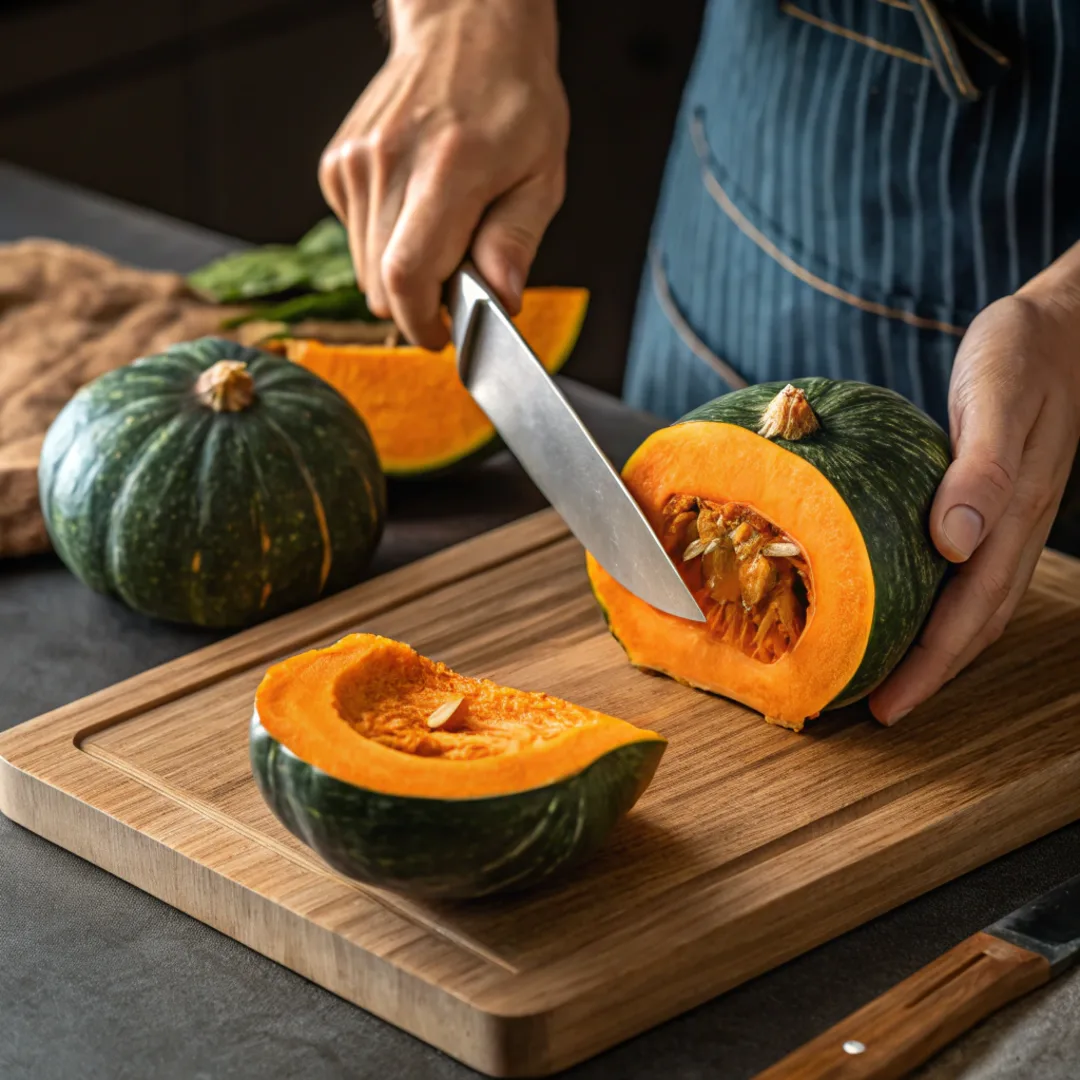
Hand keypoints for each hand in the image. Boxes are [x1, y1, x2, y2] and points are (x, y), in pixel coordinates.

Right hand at [318, 0, 567, 348]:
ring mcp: (354, 162)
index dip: (421, 321)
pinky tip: (415, 208)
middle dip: (420, 302)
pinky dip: (385, 243)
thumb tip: (501, 301)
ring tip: (441, 233)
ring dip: (402, 273)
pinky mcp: (336, 165)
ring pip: (365, 268)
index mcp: (447, 168)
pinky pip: (356, 238)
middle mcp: (389, 163)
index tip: (443, 335)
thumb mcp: (542, 176)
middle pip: (381, 284)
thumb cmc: (512, 103)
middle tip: (458, 279)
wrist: (466, 30)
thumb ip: (516, 242)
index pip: (407, 275)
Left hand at [870, 255, 1079, 725]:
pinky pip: (971, 568)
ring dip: (935, 645)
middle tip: (877, 709)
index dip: (931, 665)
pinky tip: (906, 601)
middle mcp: (1013, 526)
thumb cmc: (1023, 353)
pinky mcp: (995, 499)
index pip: (972, 611)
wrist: (1064, 324)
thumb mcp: (996, 397)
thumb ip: (980, 469)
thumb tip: (954, 544)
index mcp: (1012, 513)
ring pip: (975, 601)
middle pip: (974, 621)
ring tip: (887, 672)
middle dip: (928, 673)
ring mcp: (1009, 516)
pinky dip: (940, 601)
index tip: (886, 706)